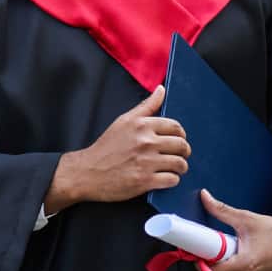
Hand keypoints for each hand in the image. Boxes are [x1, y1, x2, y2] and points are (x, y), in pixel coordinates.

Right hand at [44, 86, 189, 212]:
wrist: (88, 172)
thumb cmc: (106, 147)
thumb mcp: (124, 121)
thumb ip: (146, 106)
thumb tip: (161, 89)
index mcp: (141, 125)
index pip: (176, 127)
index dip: (180, 135)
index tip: (177, 140)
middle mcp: (145, 142)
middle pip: (181, 145)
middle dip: (184, 151)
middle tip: (178, 155)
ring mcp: (146, 162)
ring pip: (180, 163)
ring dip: (180, 167)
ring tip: (174, 168)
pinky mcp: (145, 181)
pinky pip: (172, 180)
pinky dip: (172, 180)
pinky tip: (164, 178)